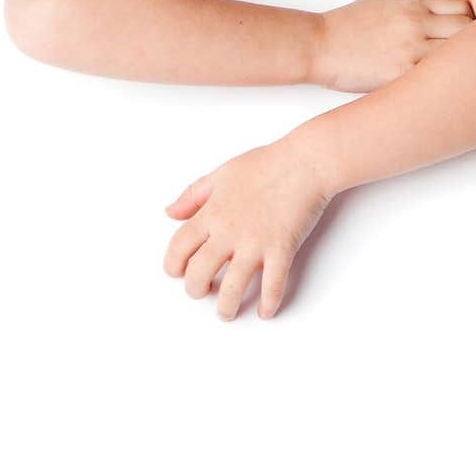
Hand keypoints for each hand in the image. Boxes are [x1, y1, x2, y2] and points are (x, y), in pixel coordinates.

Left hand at [163, 136, 332, 320]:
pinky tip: (264, 311)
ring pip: (231, 288)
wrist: (304, 162)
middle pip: (199, 272)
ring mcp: (256, 244)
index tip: (176, 273)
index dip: (173, 265)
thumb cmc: (266, 163)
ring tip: (226, 313)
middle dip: (195, 290)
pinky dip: (268, 304)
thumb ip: (193, 195)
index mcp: (212, 213)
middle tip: (201, 292)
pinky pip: (272, 286)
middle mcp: (229, 232)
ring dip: (226, 307)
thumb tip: (171, 212)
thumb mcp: (221, 173)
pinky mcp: (281, 250)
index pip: (179, 247)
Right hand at [312, 0, 474, 93]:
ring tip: (465, 77)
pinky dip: (447, 82)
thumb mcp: (383, 4)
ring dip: (466, 65)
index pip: (462, 6)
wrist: (319, 45)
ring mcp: (411, 49)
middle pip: (469, 28)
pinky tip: (448, 89)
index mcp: (413, 4)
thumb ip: (414, 10)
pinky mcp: (402, 74)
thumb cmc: (346, 26)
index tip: (474, 33)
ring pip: (459, 53)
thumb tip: (437, 20)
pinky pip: (438, 77)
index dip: (472, 20)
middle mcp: (417, 23)